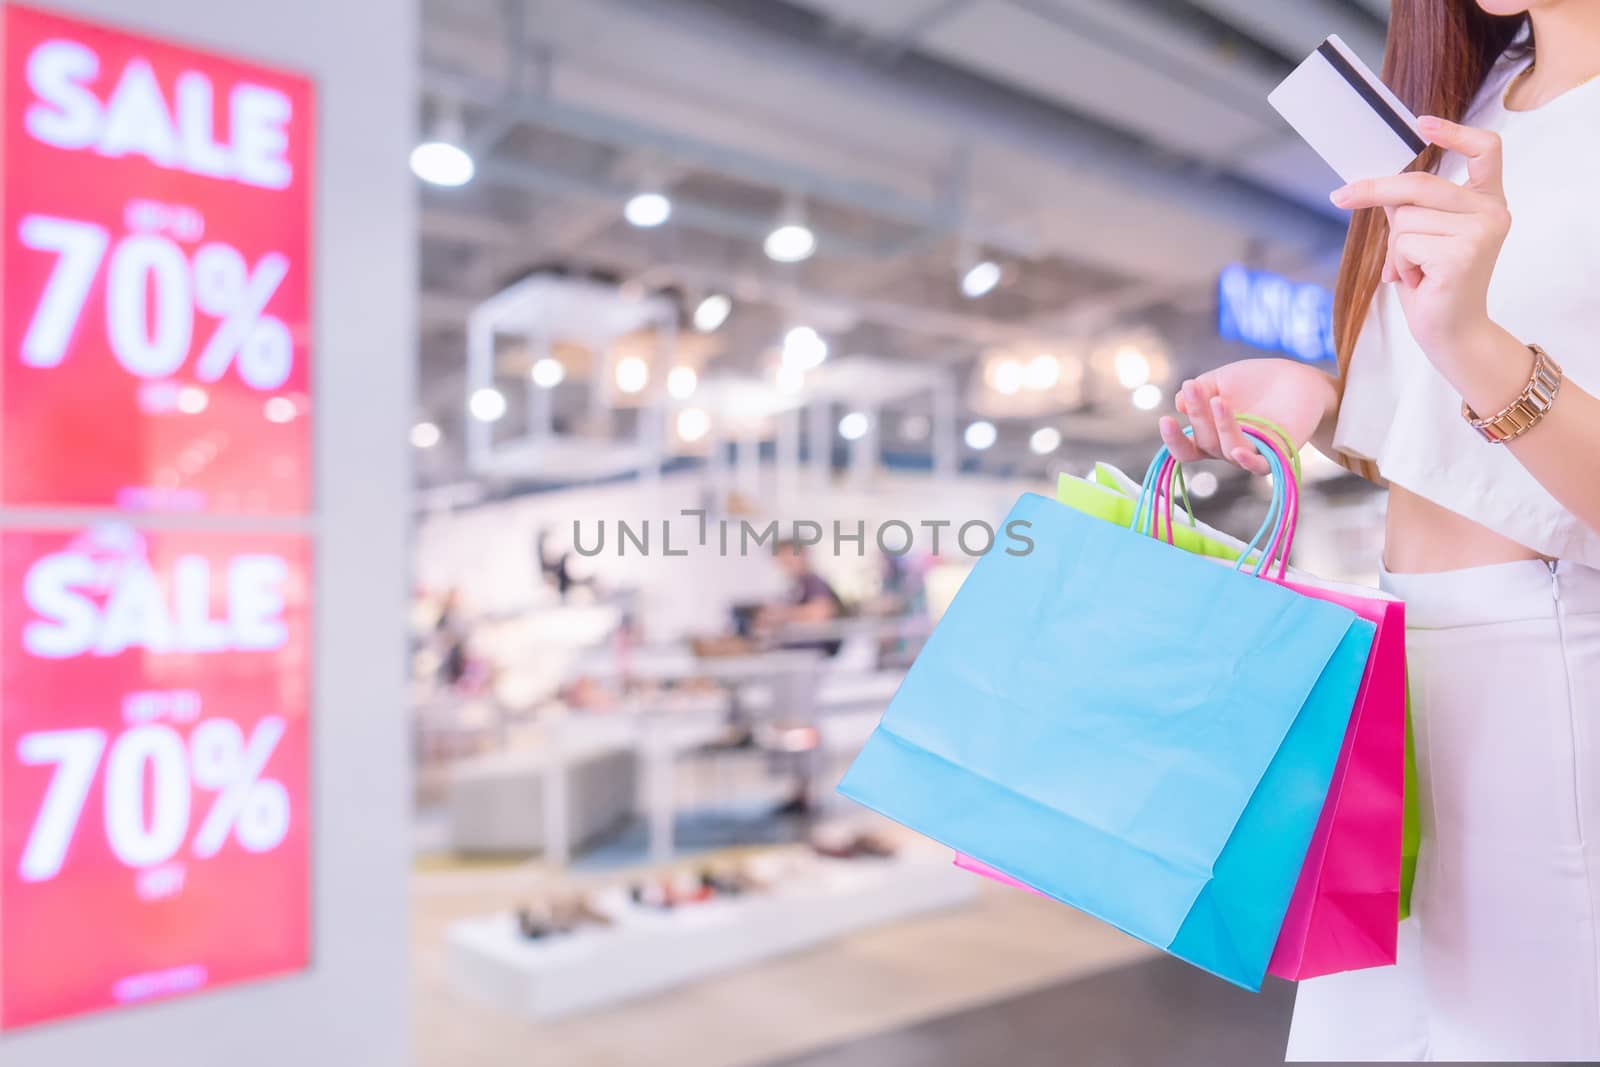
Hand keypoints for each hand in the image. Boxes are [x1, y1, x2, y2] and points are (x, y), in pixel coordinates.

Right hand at [1158, 359, 1337, 475]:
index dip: (1174, 440)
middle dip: (1196, 415)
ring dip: (1220, 426)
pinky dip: (1247, 461)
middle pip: (1204, 443)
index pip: (1187, 448)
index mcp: (1210, 435)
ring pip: (1227, 450)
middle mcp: (1226, 449)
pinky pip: (1258, 466)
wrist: (1297, 378)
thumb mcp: (1221, 379)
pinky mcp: (1275, 454)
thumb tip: (1179, 404)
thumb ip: (1200, 390)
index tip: (1165, 419)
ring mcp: (1250, 453)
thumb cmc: (1256, 381)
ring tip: (1219, 400)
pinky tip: (1238, 450)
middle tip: (1194, 388)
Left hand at [1330, 116, 1509, 365]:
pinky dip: (1399, 265)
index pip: (1486, 150)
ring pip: (1405, 219)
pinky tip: (1419, 281)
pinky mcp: (1463, 255)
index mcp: (1487, 201)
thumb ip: (1410, 206)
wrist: (1451, 333)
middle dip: (1374, 191)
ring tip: (1415, 271)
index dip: (1455, 133)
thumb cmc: (1433, 285)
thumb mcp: (1420, 237)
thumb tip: (1376, 183)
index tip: (1421, 123)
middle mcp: (1492, 212)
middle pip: (1420, 184)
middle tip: (1339, 196)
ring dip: (1396, 248)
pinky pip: (1405, 244)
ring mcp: (1481, 232)